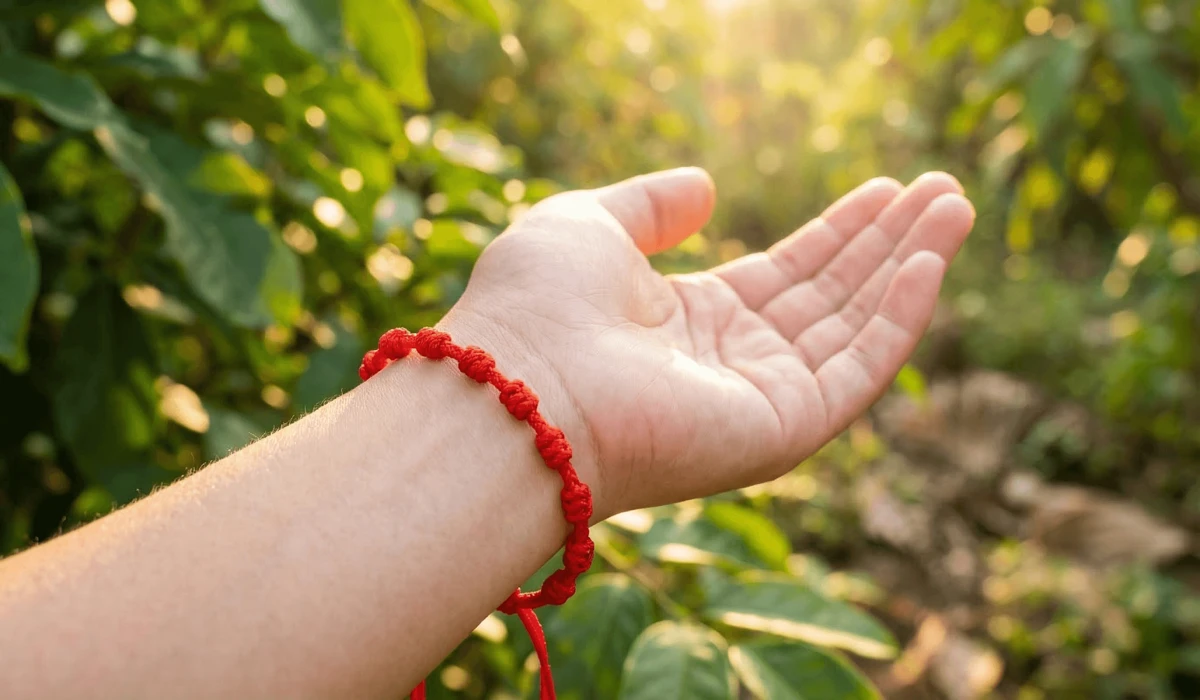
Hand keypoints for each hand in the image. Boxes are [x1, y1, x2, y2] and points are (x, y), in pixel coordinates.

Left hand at [440, 168, 973, 518]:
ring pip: (853, 328)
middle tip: (945, 188)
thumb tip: (707, 188)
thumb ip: (652, 205)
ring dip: (909, 267)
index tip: (885, 187)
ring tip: (955, 205)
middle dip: (887, 243)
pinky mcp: (780, 432)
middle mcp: (728, 366)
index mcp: (686, 322)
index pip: (782, 275)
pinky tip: (930, 261)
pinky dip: (897, 317)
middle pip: (829, 297)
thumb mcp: (592, 226)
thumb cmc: (538, 305)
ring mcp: (757, 402)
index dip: (836, 232)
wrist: (520, 387)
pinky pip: (856, 370)